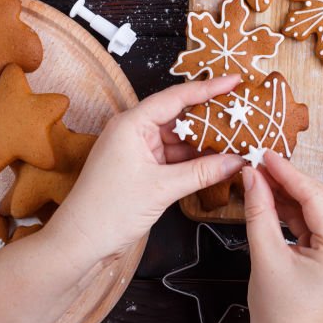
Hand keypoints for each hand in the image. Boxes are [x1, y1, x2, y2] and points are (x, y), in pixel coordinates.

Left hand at [45, 76, 244, 268]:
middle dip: (210, 116)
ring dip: (204, 141)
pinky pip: (174, 156)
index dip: (208, 88)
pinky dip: (194, 159)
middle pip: (179, 116)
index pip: (176, 97)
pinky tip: (217, 161)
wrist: (80, 241)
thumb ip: (202, 172)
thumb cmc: (108, 210)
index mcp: (132, 124)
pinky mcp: (142, 168)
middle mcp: (134, 131)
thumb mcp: (162, 188)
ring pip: (179, 138)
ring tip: (236, 138)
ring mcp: (137, 150)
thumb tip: (236, 160)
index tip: (234, 81)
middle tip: (241, 112)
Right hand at [244, 150, 322, 322]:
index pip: (315, 198)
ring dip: (291, 193)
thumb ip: (259, 211)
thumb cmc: (278, 314)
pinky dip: (295, 210)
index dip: (287, 173)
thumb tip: (252, 176)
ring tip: (261, 179)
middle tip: (259, 164)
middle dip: (289, 180)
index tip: (264, 155)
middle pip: (321, 198)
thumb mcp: (264, 256)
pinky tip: (273, 199)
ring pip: (319, 207)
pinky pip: (317, 222)